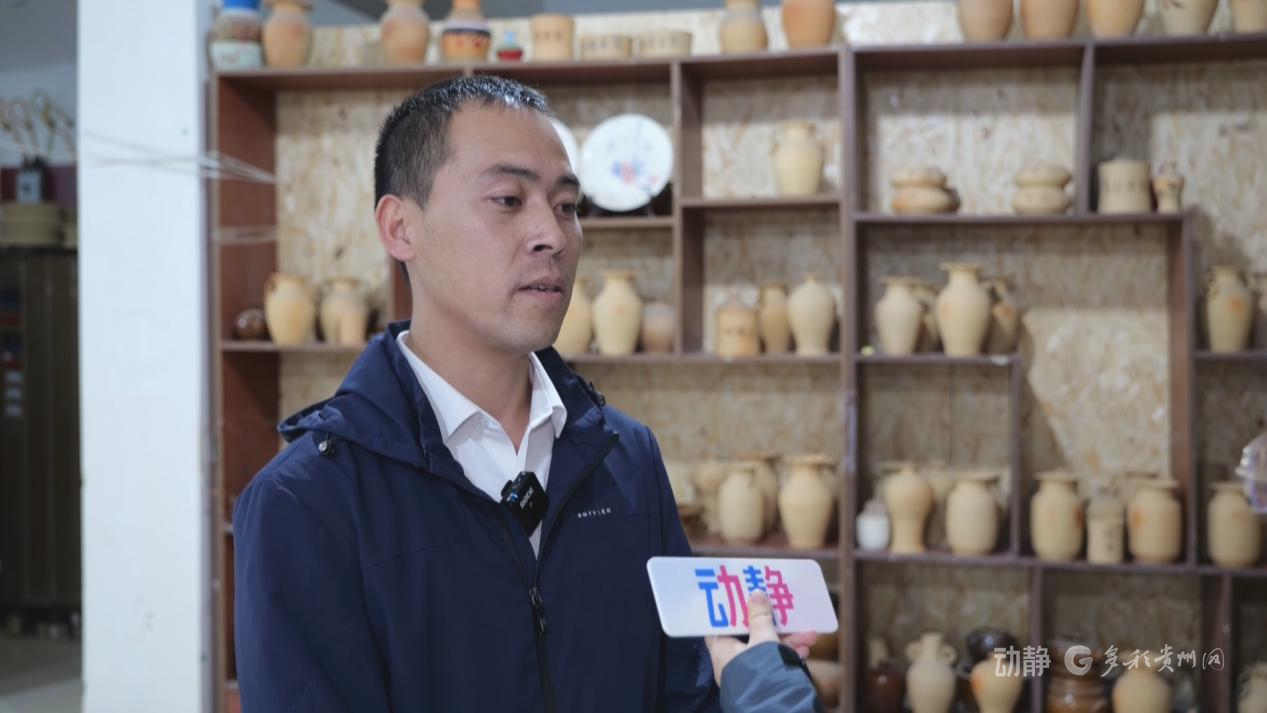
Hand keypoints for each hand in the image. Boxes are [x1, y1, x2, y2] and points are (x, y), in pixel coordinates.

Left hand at [704, 589, 818, 685]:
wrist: (775, 707)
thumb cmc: (760, 670)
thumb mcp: (762, 639)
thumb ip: (760, 617)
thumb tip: (756, 594)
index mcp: (722, 648)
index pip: (719, 625)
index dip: (729, 609)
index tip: (740, 595)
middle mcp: (732, 659)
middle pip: (750, 633)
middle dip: (771, 622)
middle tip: (784, 608)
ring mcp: (749, 669)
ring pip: (767, 647)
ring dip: (788, 638)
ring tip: (809, 633)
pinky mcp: (764, 678)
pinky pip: (775, 661)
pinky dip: (789, 653)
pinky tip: (806, 649)